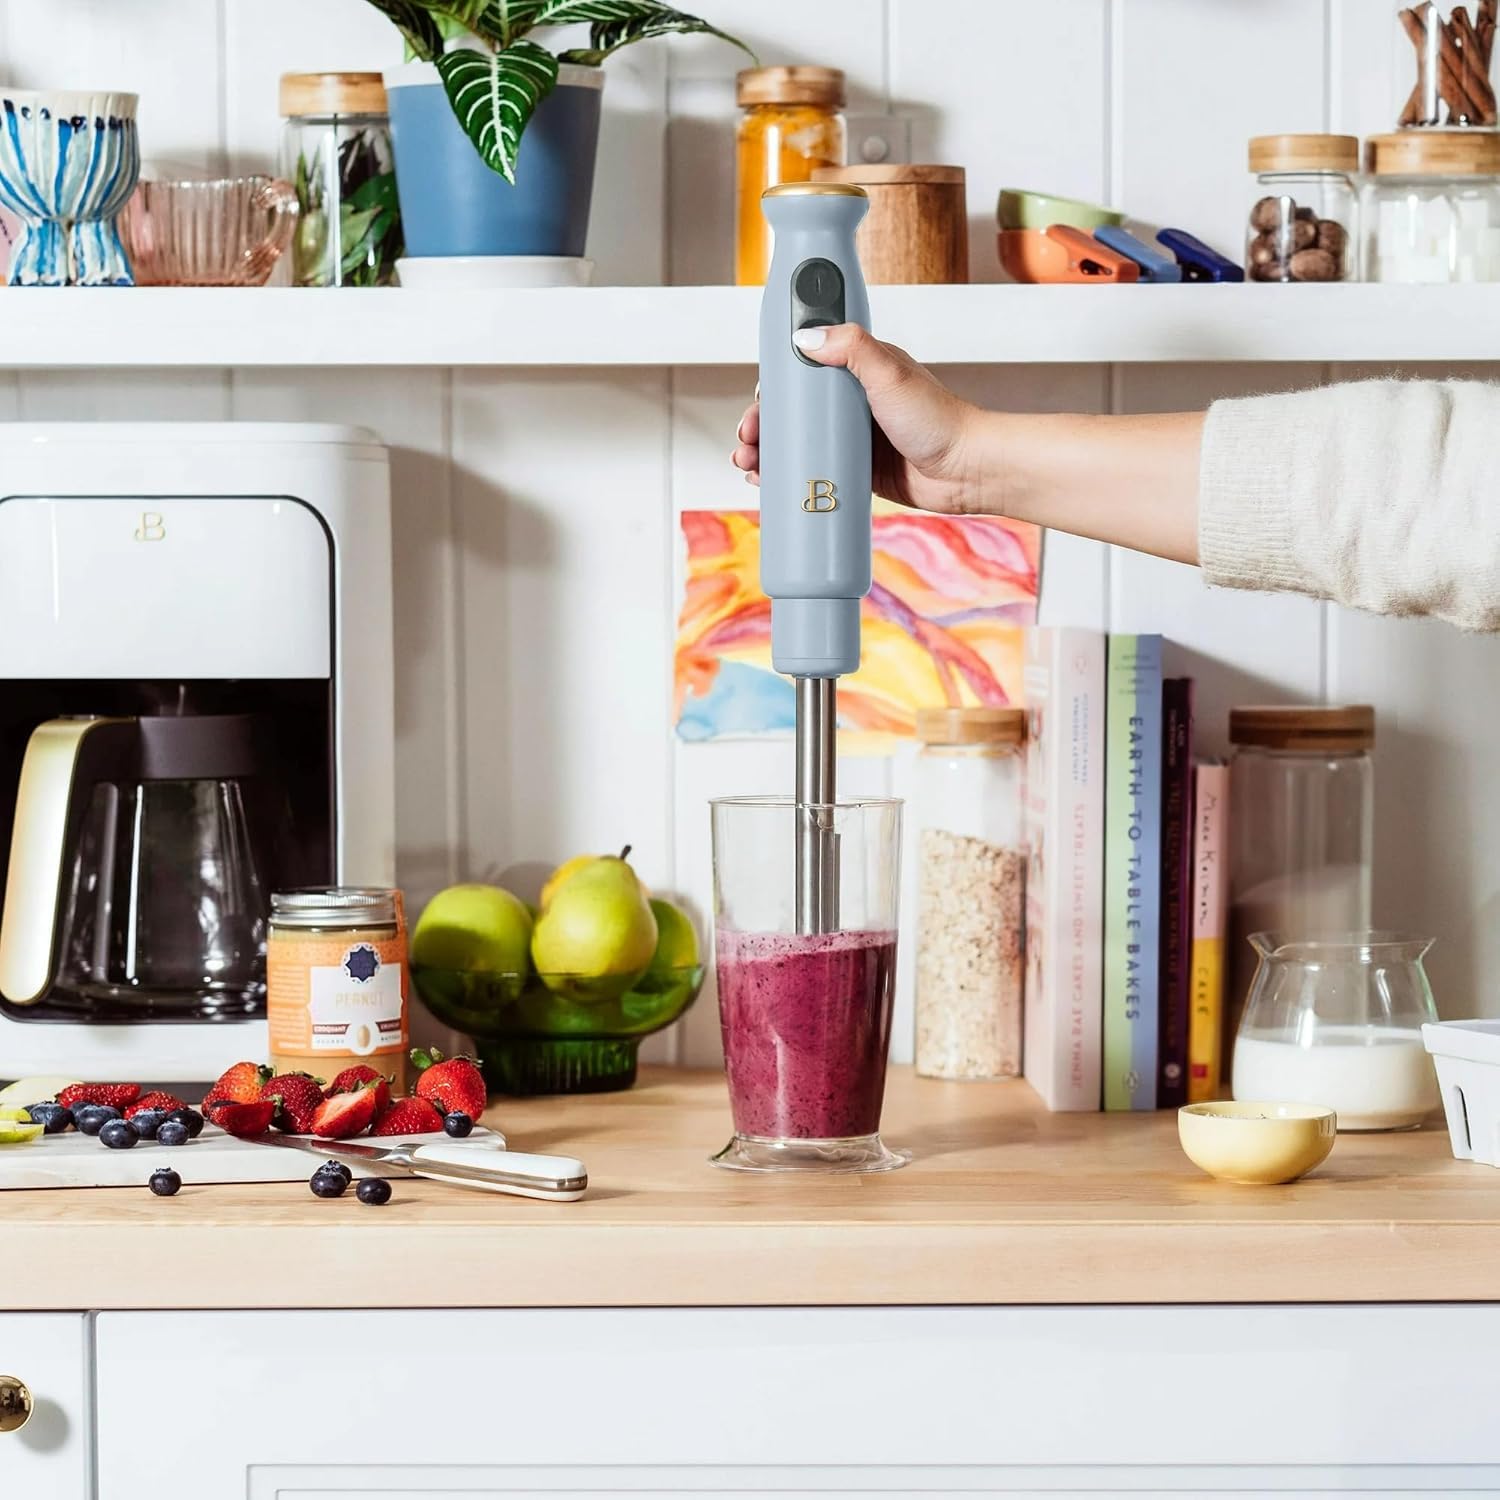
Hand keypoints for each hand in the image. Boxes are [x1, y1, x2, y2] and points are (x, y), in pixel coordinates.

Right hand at [730, 324, 990, 514]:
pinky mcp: (853, 470)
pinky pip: (810, 470)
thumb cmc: (940, 419)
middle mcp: (849, 402)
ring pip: (795, 442)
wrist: (968, 470)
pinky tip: (766, 483)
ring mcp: (850, 438)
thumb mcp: (891, 373)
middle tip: (748, 439)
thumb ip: (852, 348)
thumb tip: (804, 337)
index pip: (802, 369)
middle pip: (790, 410)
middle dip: (761, 424)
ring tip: (749, 466)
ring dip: (765, 452)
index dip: (775, 384)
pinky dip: (784, 475)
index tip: (758, 398)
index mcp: (856, 370)